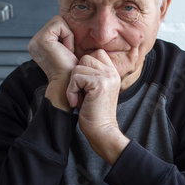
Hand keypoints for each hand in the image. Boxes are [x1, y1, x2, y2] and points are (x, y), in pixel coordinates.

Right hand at [28, 16, 77, 109]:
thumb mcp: (66, 49)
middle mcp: (34, 42)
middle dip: (67, 34)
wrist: (69, 82)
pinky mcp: (42, 39)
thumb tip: (68, 24)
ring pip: (58, 21)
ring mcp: (35, 40)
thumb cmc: (71, 70)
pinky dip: (68, 37)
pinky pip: (60, 25)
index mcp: (38, 44)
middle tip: (67, 52)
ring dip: (68, 36)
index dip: (66, 35)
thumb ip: (62, 37)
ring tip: (66, 51)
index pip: (56, 25)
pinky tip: (66, 50)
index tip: (67, 52)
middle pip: (57, 21)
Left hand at [66, 49, 129, 163]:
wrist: (101, 131)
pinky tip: (78, 103)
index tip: (83, 84)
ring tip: (80, 99)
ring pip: (78, 67)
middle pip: (85, 58)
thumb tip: (77, 62)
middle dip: (77, 76)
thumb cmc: (95, 113)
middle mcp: (112, 73)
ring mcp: (106, 77)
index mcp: (113, 73)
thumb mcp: (95, 90)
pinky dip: (72, 91)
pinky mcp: (99, 83)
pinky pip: (76, 78)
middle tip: (81, 93)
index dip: (85, 66)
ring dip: (73, 85)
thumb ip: (91, 75)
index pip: (97, 53)